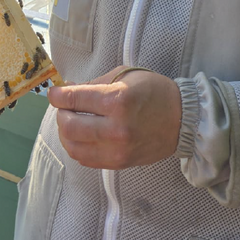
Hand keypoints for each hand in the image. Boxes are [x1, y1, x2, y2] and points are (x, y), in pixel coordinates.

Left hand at [50, 68, 181, 168]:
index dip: (57, 95)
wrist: (184, 120)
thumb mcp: (126, 76)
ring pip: (74, 147)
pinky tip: (82, 137)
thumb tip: (68, 90)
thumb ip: (94, 84)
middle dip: (60, 115)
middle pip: (68, 126)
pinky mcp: (120, 162)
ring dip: (66, 134)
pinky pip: (86, 159)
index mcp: (117, 101)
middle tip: (64, 108)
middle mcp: (116, 128)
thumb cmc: (156, 93)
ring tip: (71, 123)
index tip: (55, 93)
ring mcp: (118, 149)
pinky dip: (78, 148)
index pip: (73, 99)